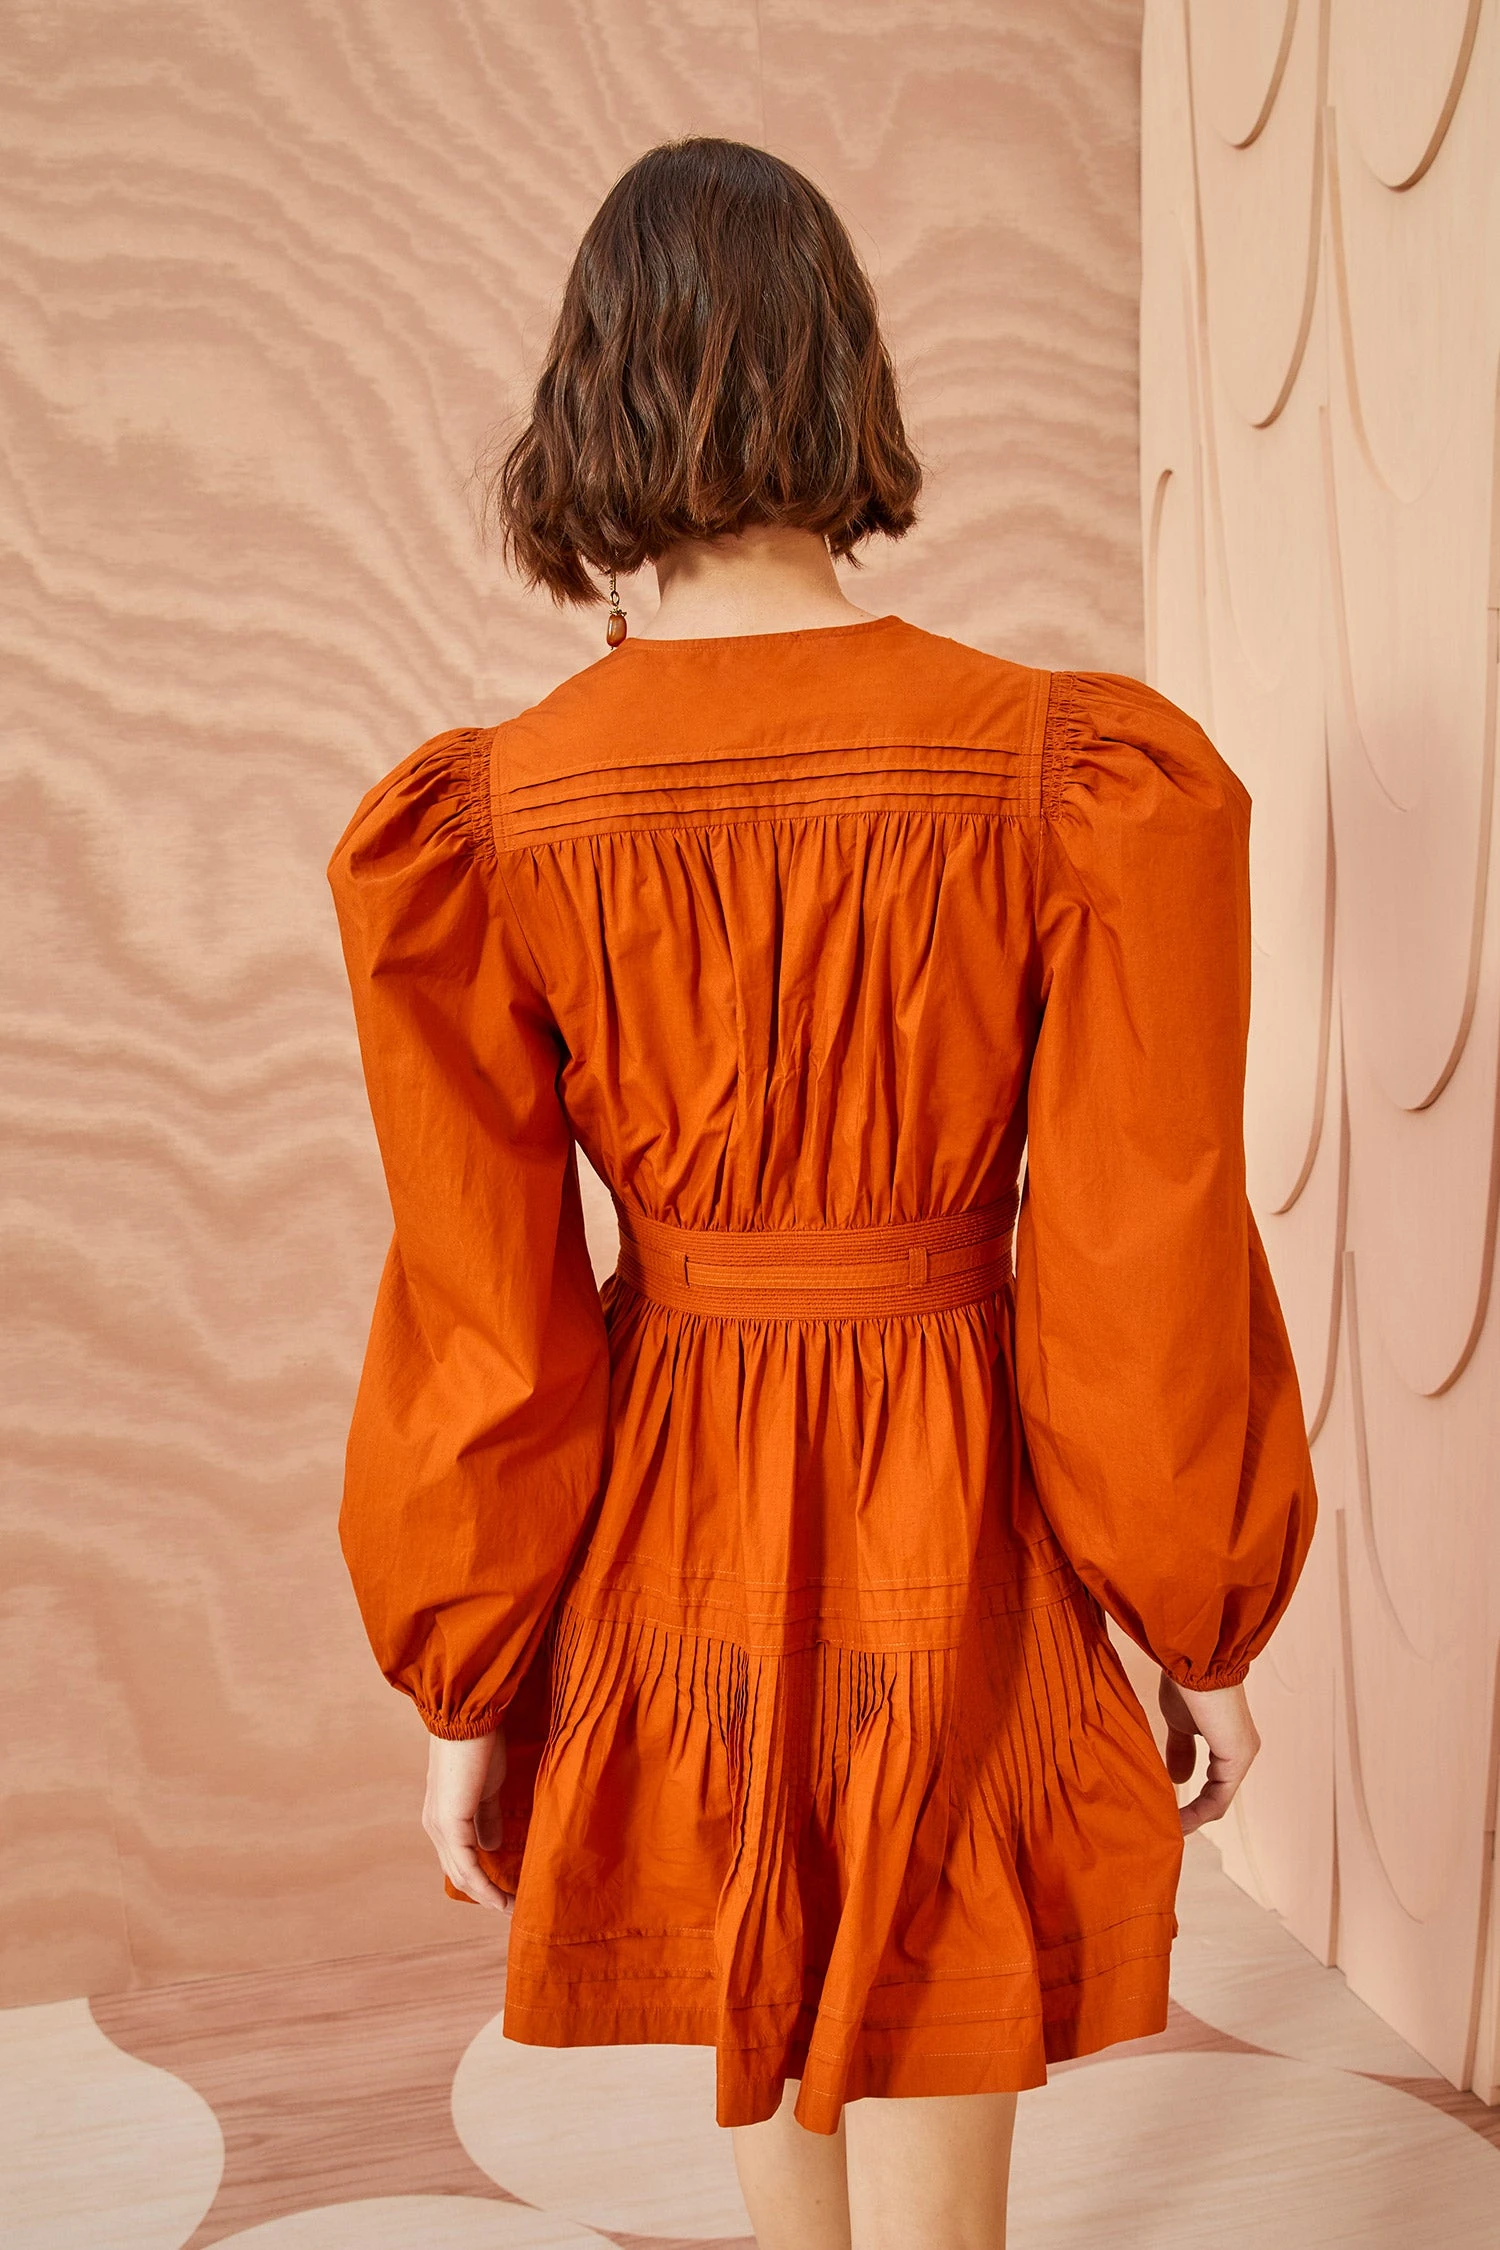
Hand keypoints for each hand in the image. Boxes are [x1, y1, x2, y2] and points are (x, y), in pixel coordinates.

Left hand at [422, 1726, 513, 1911]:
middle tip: (513, 1909)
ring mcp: (440, 1827)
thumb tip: (493, 1846)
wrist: (471, 1717)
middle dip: (485, 1894)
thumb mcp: (488, 1788)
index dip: (482, 1879)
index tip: (508, 1893)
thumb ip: (488, 1817)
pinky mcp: (451, 1824)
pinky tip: (502, 1900)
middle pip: (459, 1873)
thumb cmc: (481, 1744)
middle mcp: (435, 1826)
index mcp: (443, 1816)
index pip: (460, 1858)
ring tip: (512, 1909)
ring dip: (487, 1895)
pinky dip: (485, 1887)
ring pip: (462, 1874)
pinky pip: (468, 1866)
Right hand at [1158, 1675, 1260, 1835]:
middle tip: (1164, 1825)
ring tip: (1167, 1828)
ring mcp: (1242, 1755)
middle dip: (1191, 1813)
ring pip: (1218, 1799)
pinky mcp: (1238, 1758)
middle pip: (1217, 1794)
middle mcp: (1242, 1750)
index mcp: (1229, 1741)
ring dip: (1193, 1817)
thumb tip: (1178, 1779)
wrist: (1194, 1661)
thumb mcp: (1179, 1723)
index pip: (1213, 1782)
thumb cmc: (1185, 1683)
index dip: (1191, 1801)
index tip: (1165, 1810)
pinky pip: (1218, 1798)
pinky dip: (1197, 1813)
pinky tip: (1177, 1820)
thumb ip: (1181, 1750)